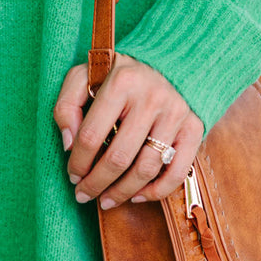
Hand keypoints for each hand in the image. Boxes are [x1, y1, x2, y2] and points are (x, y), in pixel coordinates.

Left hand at [52, 53, 203, 208]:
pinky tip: (137, 196)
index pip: (91, 135)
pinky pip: (177, 172)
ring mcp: (176, 114)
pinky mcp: (194, 127)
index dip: (78, 162)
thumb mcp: (85, 76)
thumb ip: (67, 105)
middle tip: (84, 195)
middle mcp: (151, 98)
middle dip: (96, 184)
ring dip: (122, 192)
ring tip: (107, 200)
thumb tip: (69, 145)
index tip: (73, 175)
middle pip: (118, 158)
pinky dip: (157, 191)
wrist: (168, 61)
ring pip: (146, 169)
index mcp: (121, 82)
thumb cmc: (118, 74)